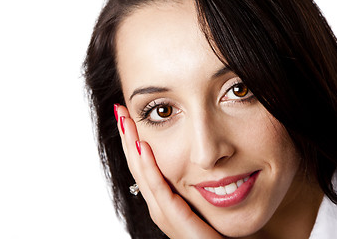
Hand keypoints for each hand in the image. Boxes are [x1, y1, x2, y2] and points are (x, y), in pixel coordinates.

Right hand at [115, 105, 222, 238]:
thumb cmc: (216, 227)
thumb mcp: (200, 196)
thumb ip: (191, 180)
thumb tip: (190, 156)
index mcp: (163, 198)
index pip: (143, 164)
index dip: (133, 139)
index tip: (128, 114)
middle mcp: (159, 205)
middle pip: (137, 165)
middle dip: (128, 137)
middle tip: (120, 110)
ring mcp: (163, 213)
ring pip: (143, 174)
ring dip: (132, 145)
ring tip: (125, 120)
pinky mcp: (174, 220)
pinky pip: (160, 189)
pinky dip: (149, 168)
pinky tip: (143, 146)